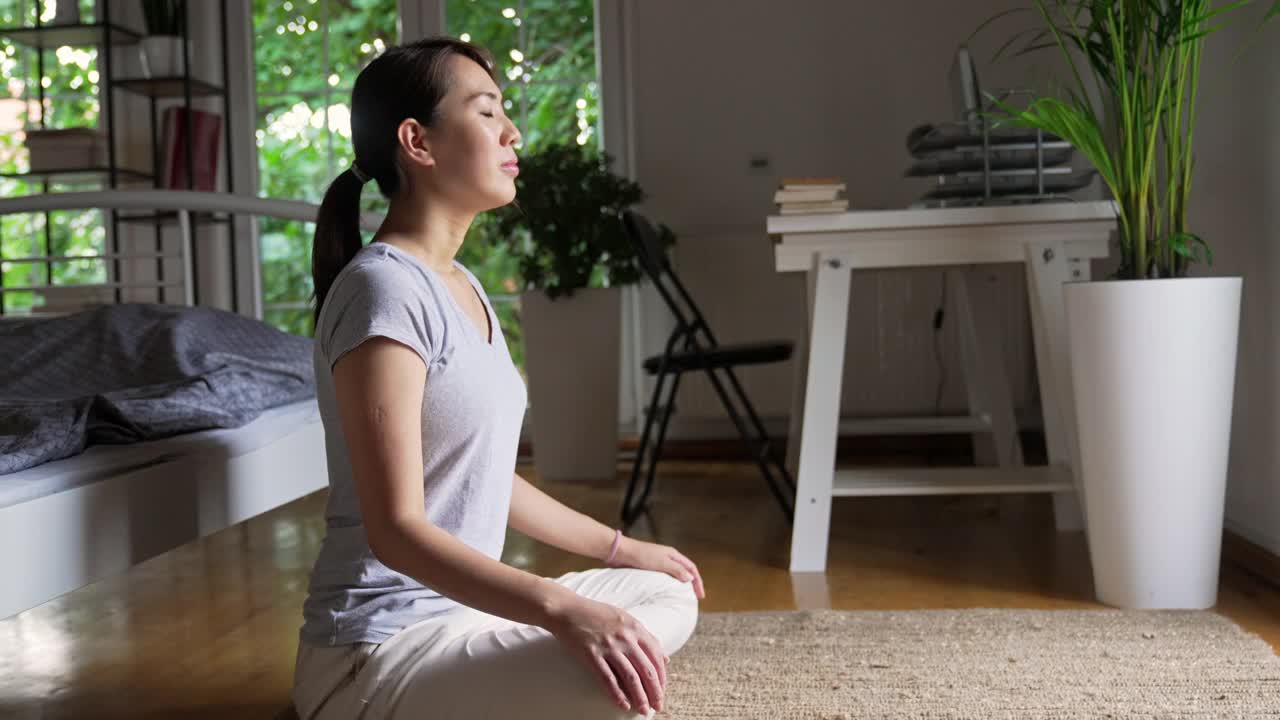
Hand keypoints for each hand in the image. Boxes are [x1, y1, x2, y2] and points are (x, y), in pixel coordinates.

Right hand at [546, 596, 668, 714]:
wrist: (566, 609)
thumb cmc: (596, 614)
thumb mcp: (625, 619)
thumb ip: (645, 637)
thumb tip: (665, 659)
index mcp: (635, 627)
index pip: (656, 656)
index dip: (661, 677)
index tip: (662, 690)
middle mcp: (625, 637)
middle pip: (646, 669)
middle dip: (655, 691)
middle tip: (657, 706)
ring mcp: (609, 646)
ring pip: (631, 677)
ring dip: (640, 696)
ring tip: (643, 709)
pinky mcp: (592, 654)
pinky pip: (608, 679)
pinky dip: (617, 694)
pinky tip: (623, 705)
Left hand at [612, 537, 705, 599]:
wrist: (622, 553)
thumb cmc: (641, 556)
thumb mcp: (661, 563)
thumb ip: (676, 570)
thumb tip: (690, 578)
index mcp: (673, 555)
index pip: (691, 568)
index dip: (697, 581)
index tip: (700, 595)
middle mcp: (668, 558)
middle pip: (685, 571)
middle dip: (691, 584)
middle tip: (693, 598)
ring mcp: (659, 563)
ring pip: (674, 575)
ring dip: (680, 585)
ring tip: (682, 597)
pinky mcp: (650, 568)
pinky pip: (664, 578)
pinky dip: (668, 586)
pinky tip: (666, 593)